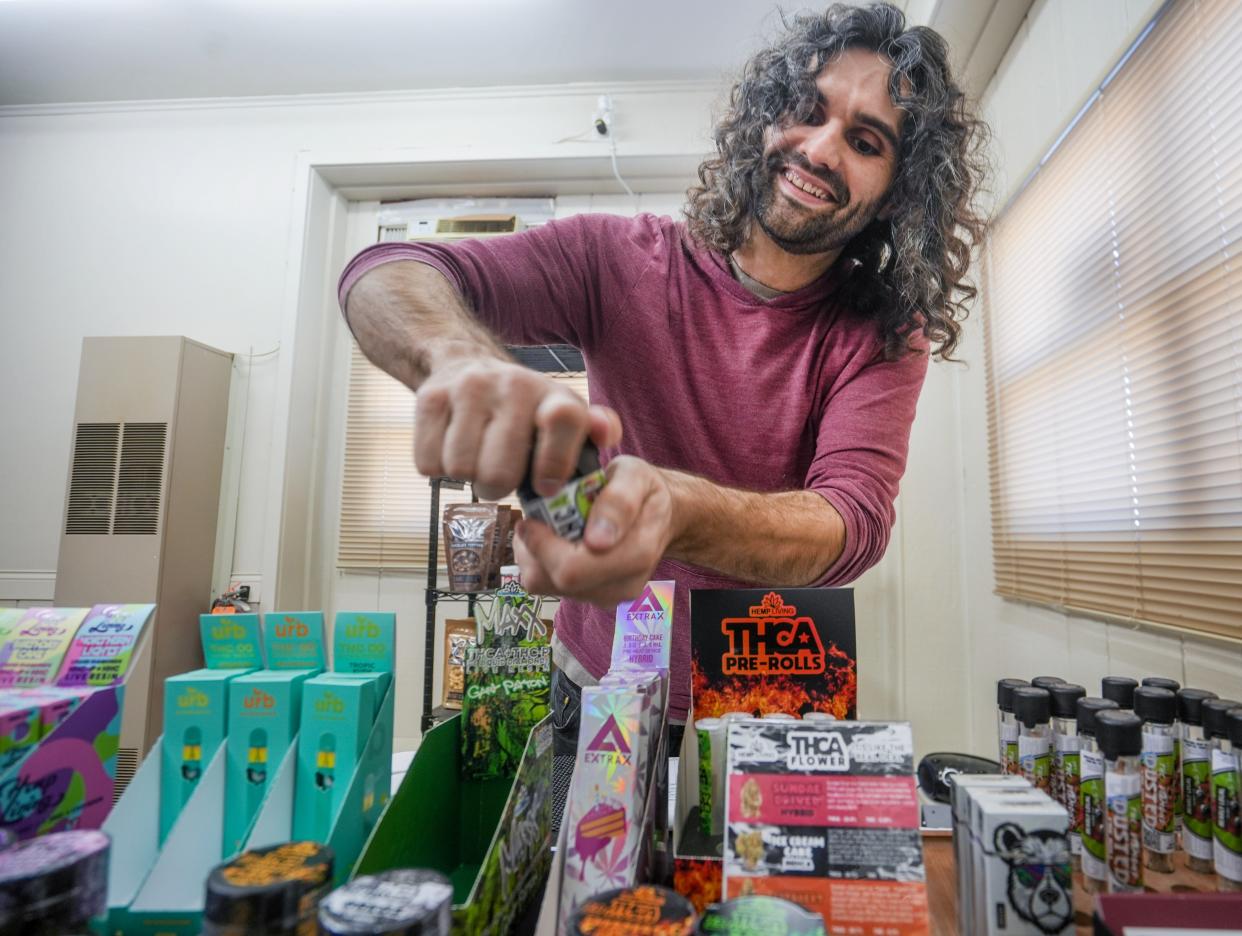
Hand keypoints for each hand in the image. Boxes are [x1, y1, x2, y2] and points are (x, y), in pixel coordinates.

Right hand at [413, 357, 620, 500]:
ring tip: (479, 460)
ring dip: (469, 477)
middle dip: (499, 486)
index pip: (562, 420)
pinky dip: (438, 468)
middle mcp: (512, 385)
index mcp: (553, 395)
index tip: (546, 485)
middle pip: (498, 470)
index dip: (554, 463)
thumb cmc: (525, 410)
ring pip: (461, 468)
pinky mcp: (430, 398)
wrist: (466, 365)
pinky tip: (452, 449)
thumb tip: (607, 432)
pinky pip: (428, 461)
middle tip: (502, 475)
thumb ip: (595, 430)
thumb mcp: (566, 417)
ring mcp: (468, 389)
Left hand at [514, 456, 676, 608]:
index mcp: (636, 554)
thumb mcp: (635, 476)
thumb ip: (619, 501)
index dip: (542, 545)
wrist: (660, 515)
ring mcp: (608, 597)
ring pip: (546, 586)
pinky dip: (541, 563)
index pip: (572, 569)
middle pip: (554, 581)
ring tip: (547, 527)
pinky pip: (549, 587)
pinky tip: (554, 540)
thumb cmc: (644, 491)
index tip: (532, 517)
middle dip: (534, 549)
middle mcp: (623, 584)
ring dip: (535, 556)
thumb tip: (597, 541)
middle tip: (535, 518)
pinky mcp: (593, 598)